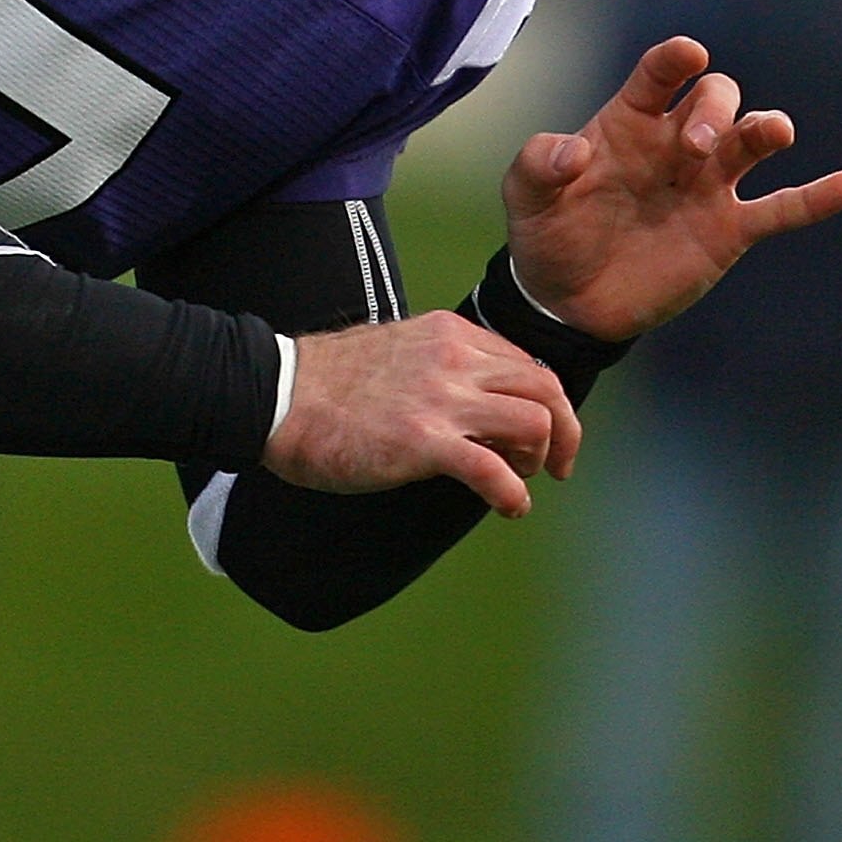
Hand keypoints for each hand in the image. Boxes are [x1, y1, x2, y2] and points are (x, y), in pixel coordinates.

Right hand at [269, 313, 579, 519]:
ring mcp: (441, 399)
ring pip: (535, 422)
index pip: (525, 363)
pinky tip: (509, 508)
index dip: (544, 403)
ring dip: (539, 459)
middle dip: (564, 431)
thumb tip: (467, 399)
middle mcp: (454, 359)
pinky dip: (514, 495)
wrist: (277, 396)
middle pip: (545, 388)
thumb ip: (436, 364)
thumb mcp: (396, 350)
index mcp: (447, 334)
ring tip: (519, 481)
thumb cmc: (324, 383)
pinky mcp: (425, 441)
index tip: (540, 434)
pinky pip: (495, 470)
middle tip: (556, 465)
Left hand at [503, 35, 841, 346]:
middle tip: (697, 146)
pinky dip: (816, 197)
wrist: (568, 301)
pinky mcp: (729, 229)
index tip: (687, 53)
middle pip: (714, 100)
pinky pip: (781, 207)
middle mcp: (674, 144)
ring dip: (765, 129)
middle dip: (714, 111)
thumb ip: (538, 165)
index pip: (657, 77)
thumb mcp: (526, 199)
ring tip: (772, 133)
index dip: (674, 60)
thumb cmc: (547, 235)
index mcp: (627, 123)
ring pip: (752, 141)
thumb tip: (573, 150)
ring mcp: (707, 185)